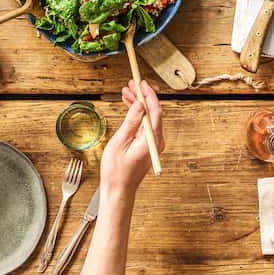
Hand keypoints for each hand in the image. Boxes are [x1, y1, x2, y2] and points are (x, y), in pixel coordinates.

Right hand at [100, 80, 164, 202]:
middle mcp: (156, 141)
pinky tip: (129, 107)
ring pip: (148, 118)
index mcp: (151, 140)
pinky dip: (137, 115)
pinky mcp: (147, 146)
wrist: (118, 191)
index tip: (141, 83)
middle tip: (131, 84)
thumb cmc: (117, 172)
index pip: (154, 111)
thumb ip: (131, 122)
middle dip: (142, 97)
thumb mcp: (120, 142)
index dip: (148, 95)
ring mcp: (152, 144)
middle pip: (153, 113)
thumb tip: (139, 105)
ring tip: (126, 93)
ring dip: (138, 105)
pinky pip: (144, 126)